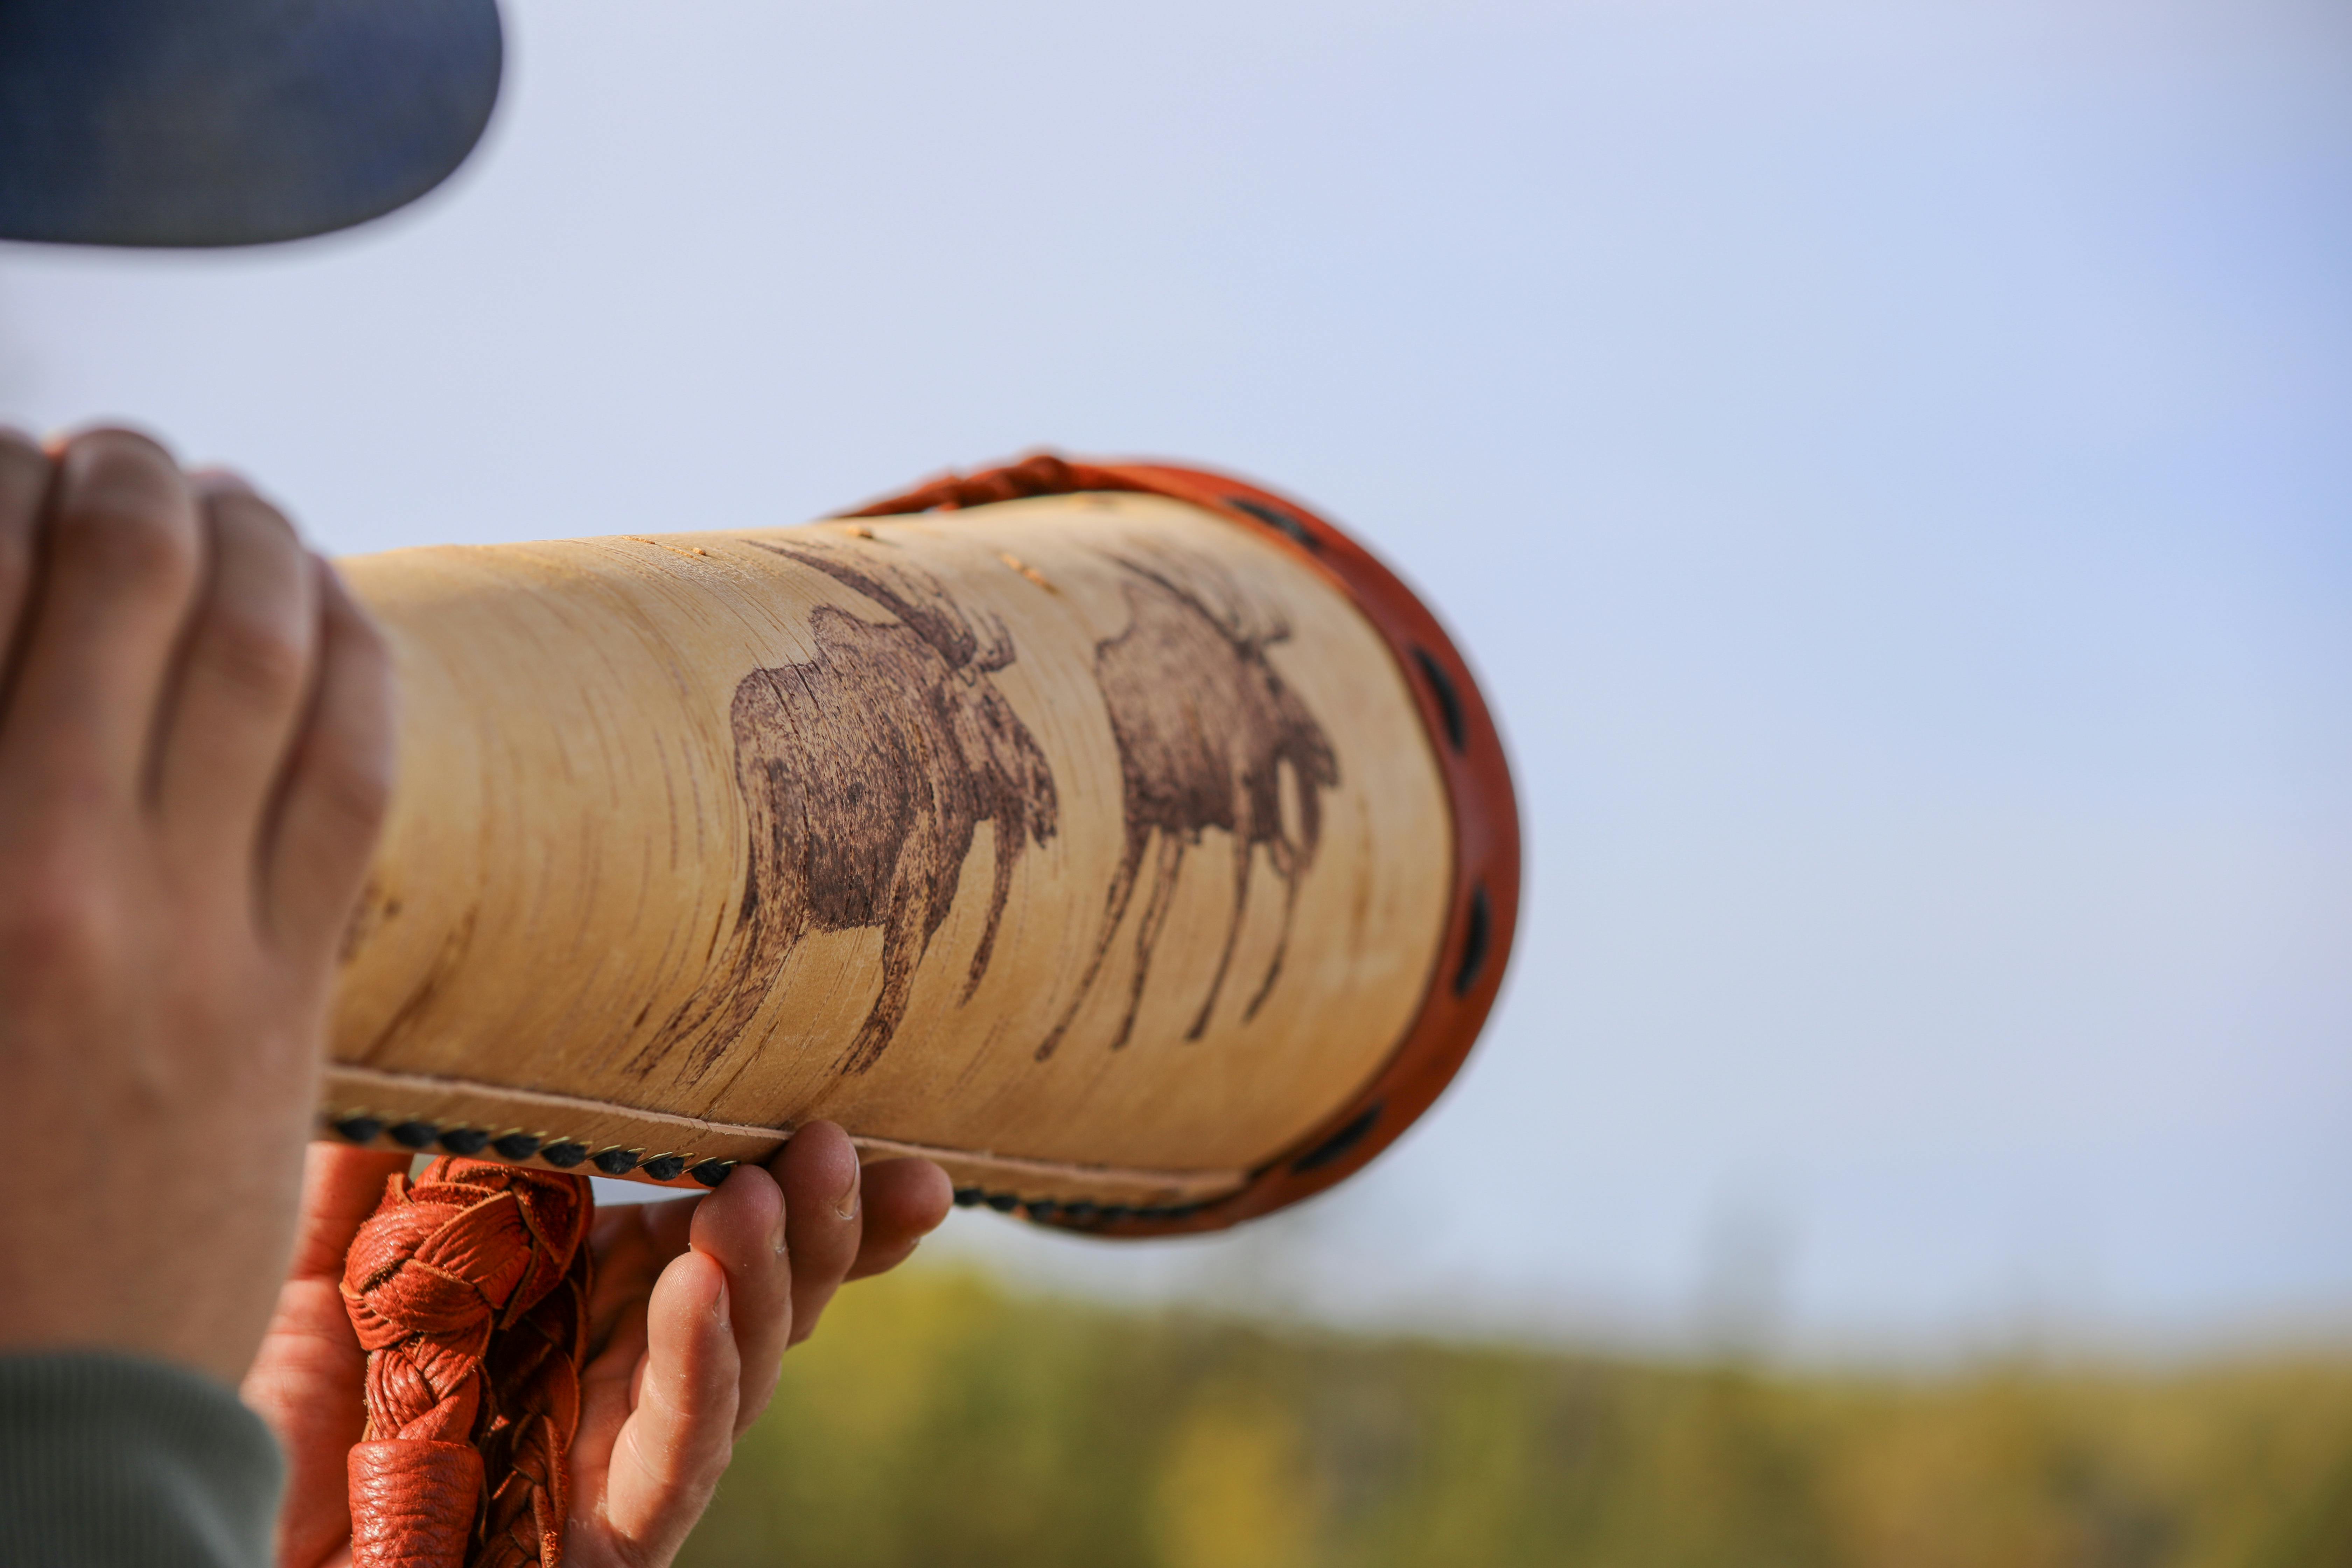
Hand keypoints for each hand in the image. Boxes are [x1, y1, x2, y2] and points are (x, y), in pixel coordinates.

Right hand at [0, 427, 393, 1384]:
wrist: (26, 1405)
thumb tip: (25, 685)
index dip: (4, 489)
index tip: (14, 461)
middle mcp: (63, 871)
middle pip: (130, 589)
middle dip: (132, 483)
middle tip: (125, 452)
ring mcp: (195, 929)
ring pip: (268, 657)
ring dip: (259, 542)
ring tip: (235, 497)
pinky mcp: (293, 989)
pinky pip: (357, 775)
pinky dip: (354, 664)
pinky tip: (333, 614)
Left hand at [243, 1122, 951, 1567]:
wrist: (210, 1549)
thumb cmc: (269, 1420)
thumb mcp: (315, 1262)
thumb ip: (374, 1156)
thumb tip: (412, 1013)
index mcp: (583, 1297)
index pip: (717, 1224)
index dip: (800, 1179)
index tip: (853, 1111)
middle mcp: (622, 1370)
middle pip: (761, 1288)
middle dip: (823, 1221)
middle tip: (838, 1140)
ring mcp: (620, 1458)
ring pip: (740, 1363)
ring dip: (764, 1276)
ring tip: (758, 1196)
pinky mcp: (606, 1541)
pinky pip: (674, 1458)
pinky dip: (698, 1372)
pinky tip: (699, 1289)